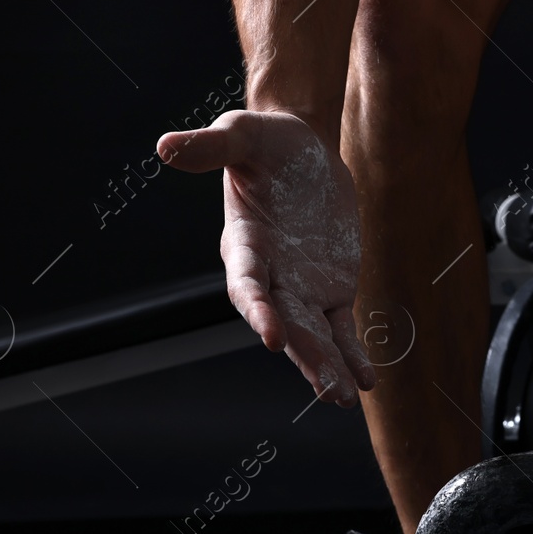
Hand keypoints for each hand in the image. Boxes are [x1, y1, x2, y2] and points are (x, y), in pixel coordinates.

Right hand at [157, 110, 374, 406]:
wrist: (299, 147)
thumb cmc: (262, 140)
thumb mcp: (239, 134)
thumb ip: (210, 146)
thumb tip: (165, 146)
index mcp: (244, 244)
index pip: (248, 284)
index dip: (258, 310)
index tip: (273, 337)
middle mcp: (270, 275)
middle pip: (287, 323)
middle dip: (307, 356)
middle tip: (328, 388)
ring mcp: (301, 287)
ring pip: (315, 335)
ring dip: (328, 367)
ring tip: (344, 399)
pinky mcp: (330, 289)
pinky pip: (341, 329)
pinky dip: (352, 354)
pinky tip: (366, 383)